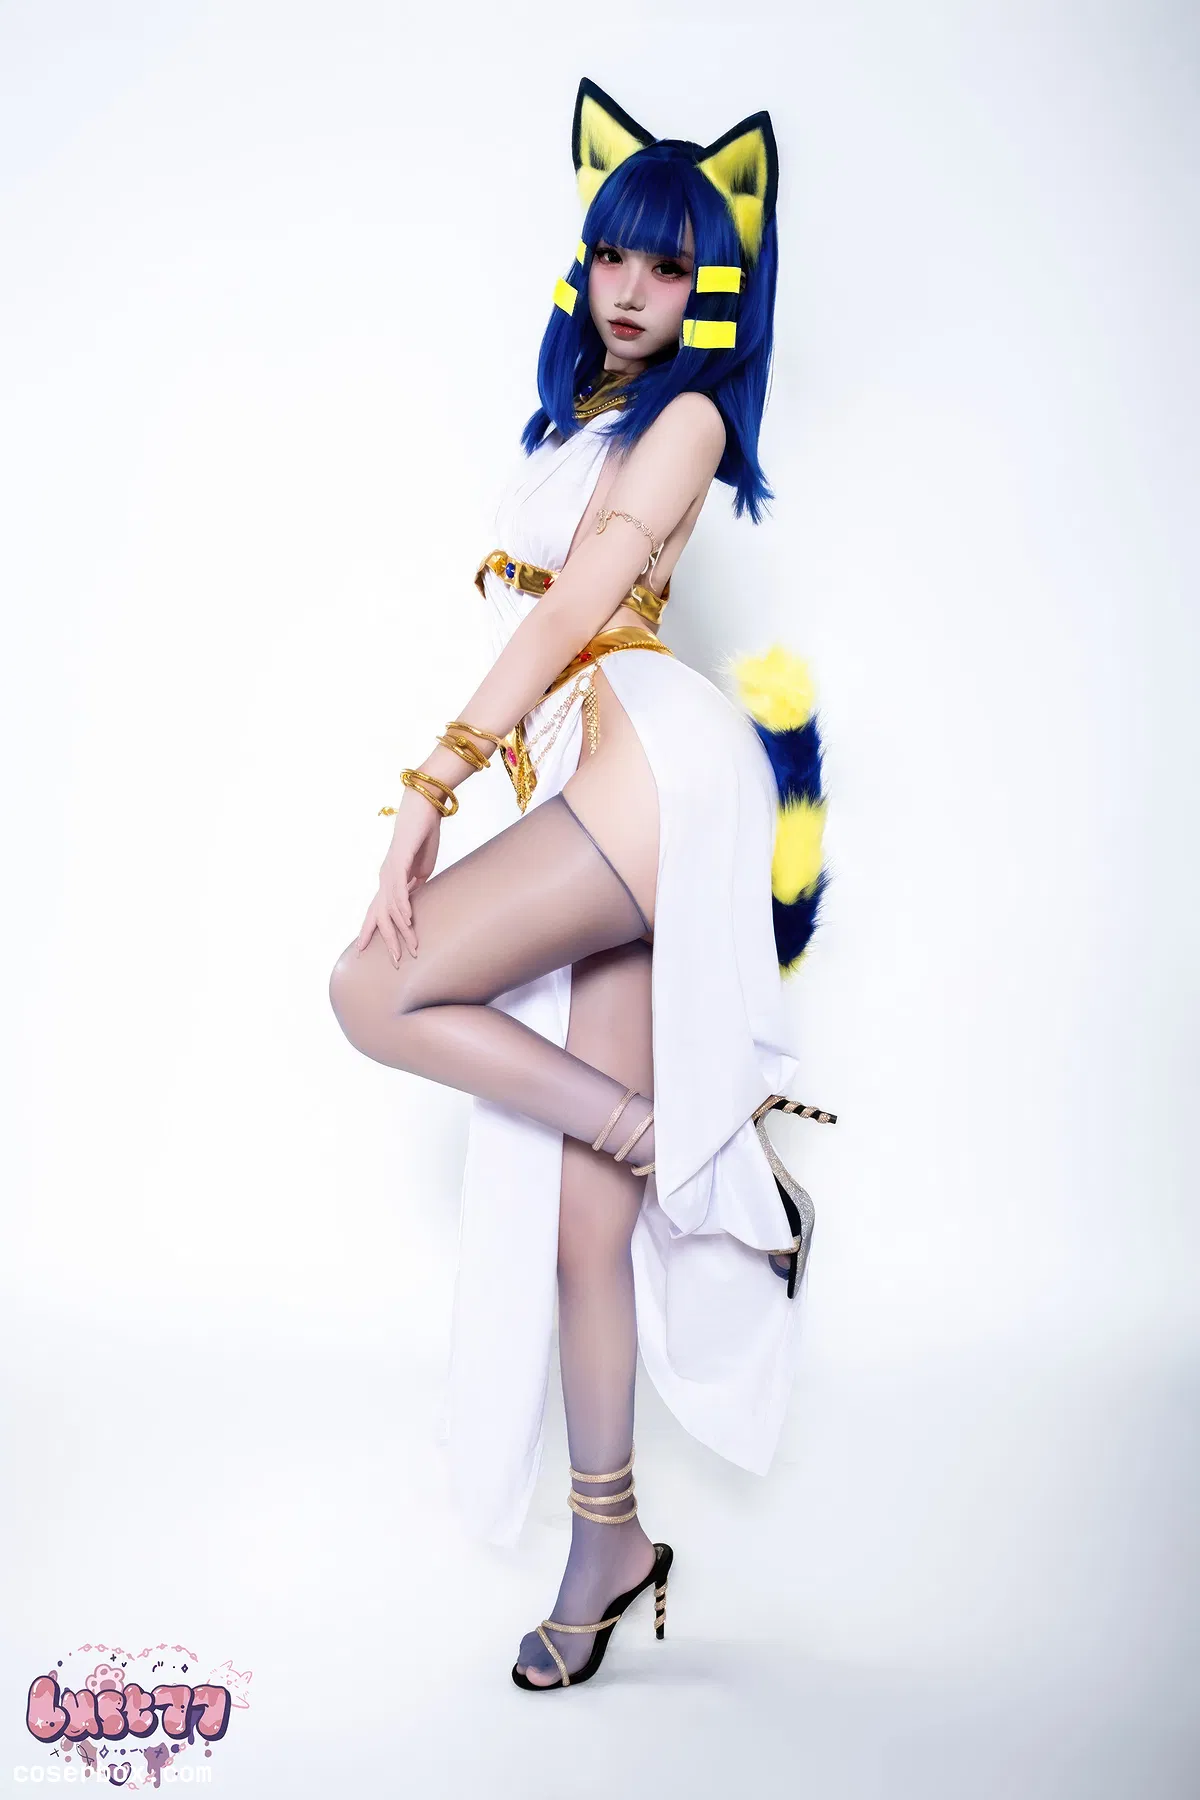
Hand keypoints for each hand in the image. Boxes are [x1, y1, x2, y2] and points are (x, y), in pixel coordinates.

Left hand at [355, 791, 442, 963]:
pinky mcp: (399, 861)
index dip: (370, 931)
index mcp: (390, 880)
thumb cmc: (422, 836)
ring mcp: (390, 870)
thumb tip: (418, 895)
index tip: (363, 951)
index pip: (377, 910)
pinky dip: (403, 906)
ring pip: (391, 907)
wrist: (422, 809)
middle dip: (386, 941)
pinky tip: (407, 920)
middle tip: (396, 964)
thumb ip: (417, 883)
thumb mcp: (421, 867)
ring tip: (411, 948)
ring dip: (401, 930)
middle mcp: (385, 877)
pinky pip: (399, 889)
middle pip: (380, 915)